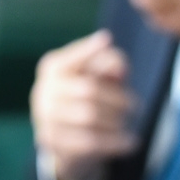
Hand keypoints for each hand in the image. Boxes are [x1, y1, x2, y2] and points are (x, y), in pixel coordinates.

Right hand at [31, 29, 135, 179]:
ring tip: (128, 123)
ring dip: (117, 121)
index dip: (89, 49)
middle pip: (89, 90)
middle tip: (135, 106)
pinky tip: (131, 142)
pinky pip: (90, 142)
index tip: (107, 38)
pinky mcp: (52, 142)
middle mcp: (44, 90)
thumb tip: (119, 67)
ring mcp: (45, 117)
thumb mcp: (100, 78)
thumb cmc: (88, 100)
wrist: (68, 142)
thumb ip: (110, 66)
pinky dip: (115, 142)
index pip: (73, 57)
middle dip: (118, 98)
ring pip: (90, 117)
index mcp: (53, 68)